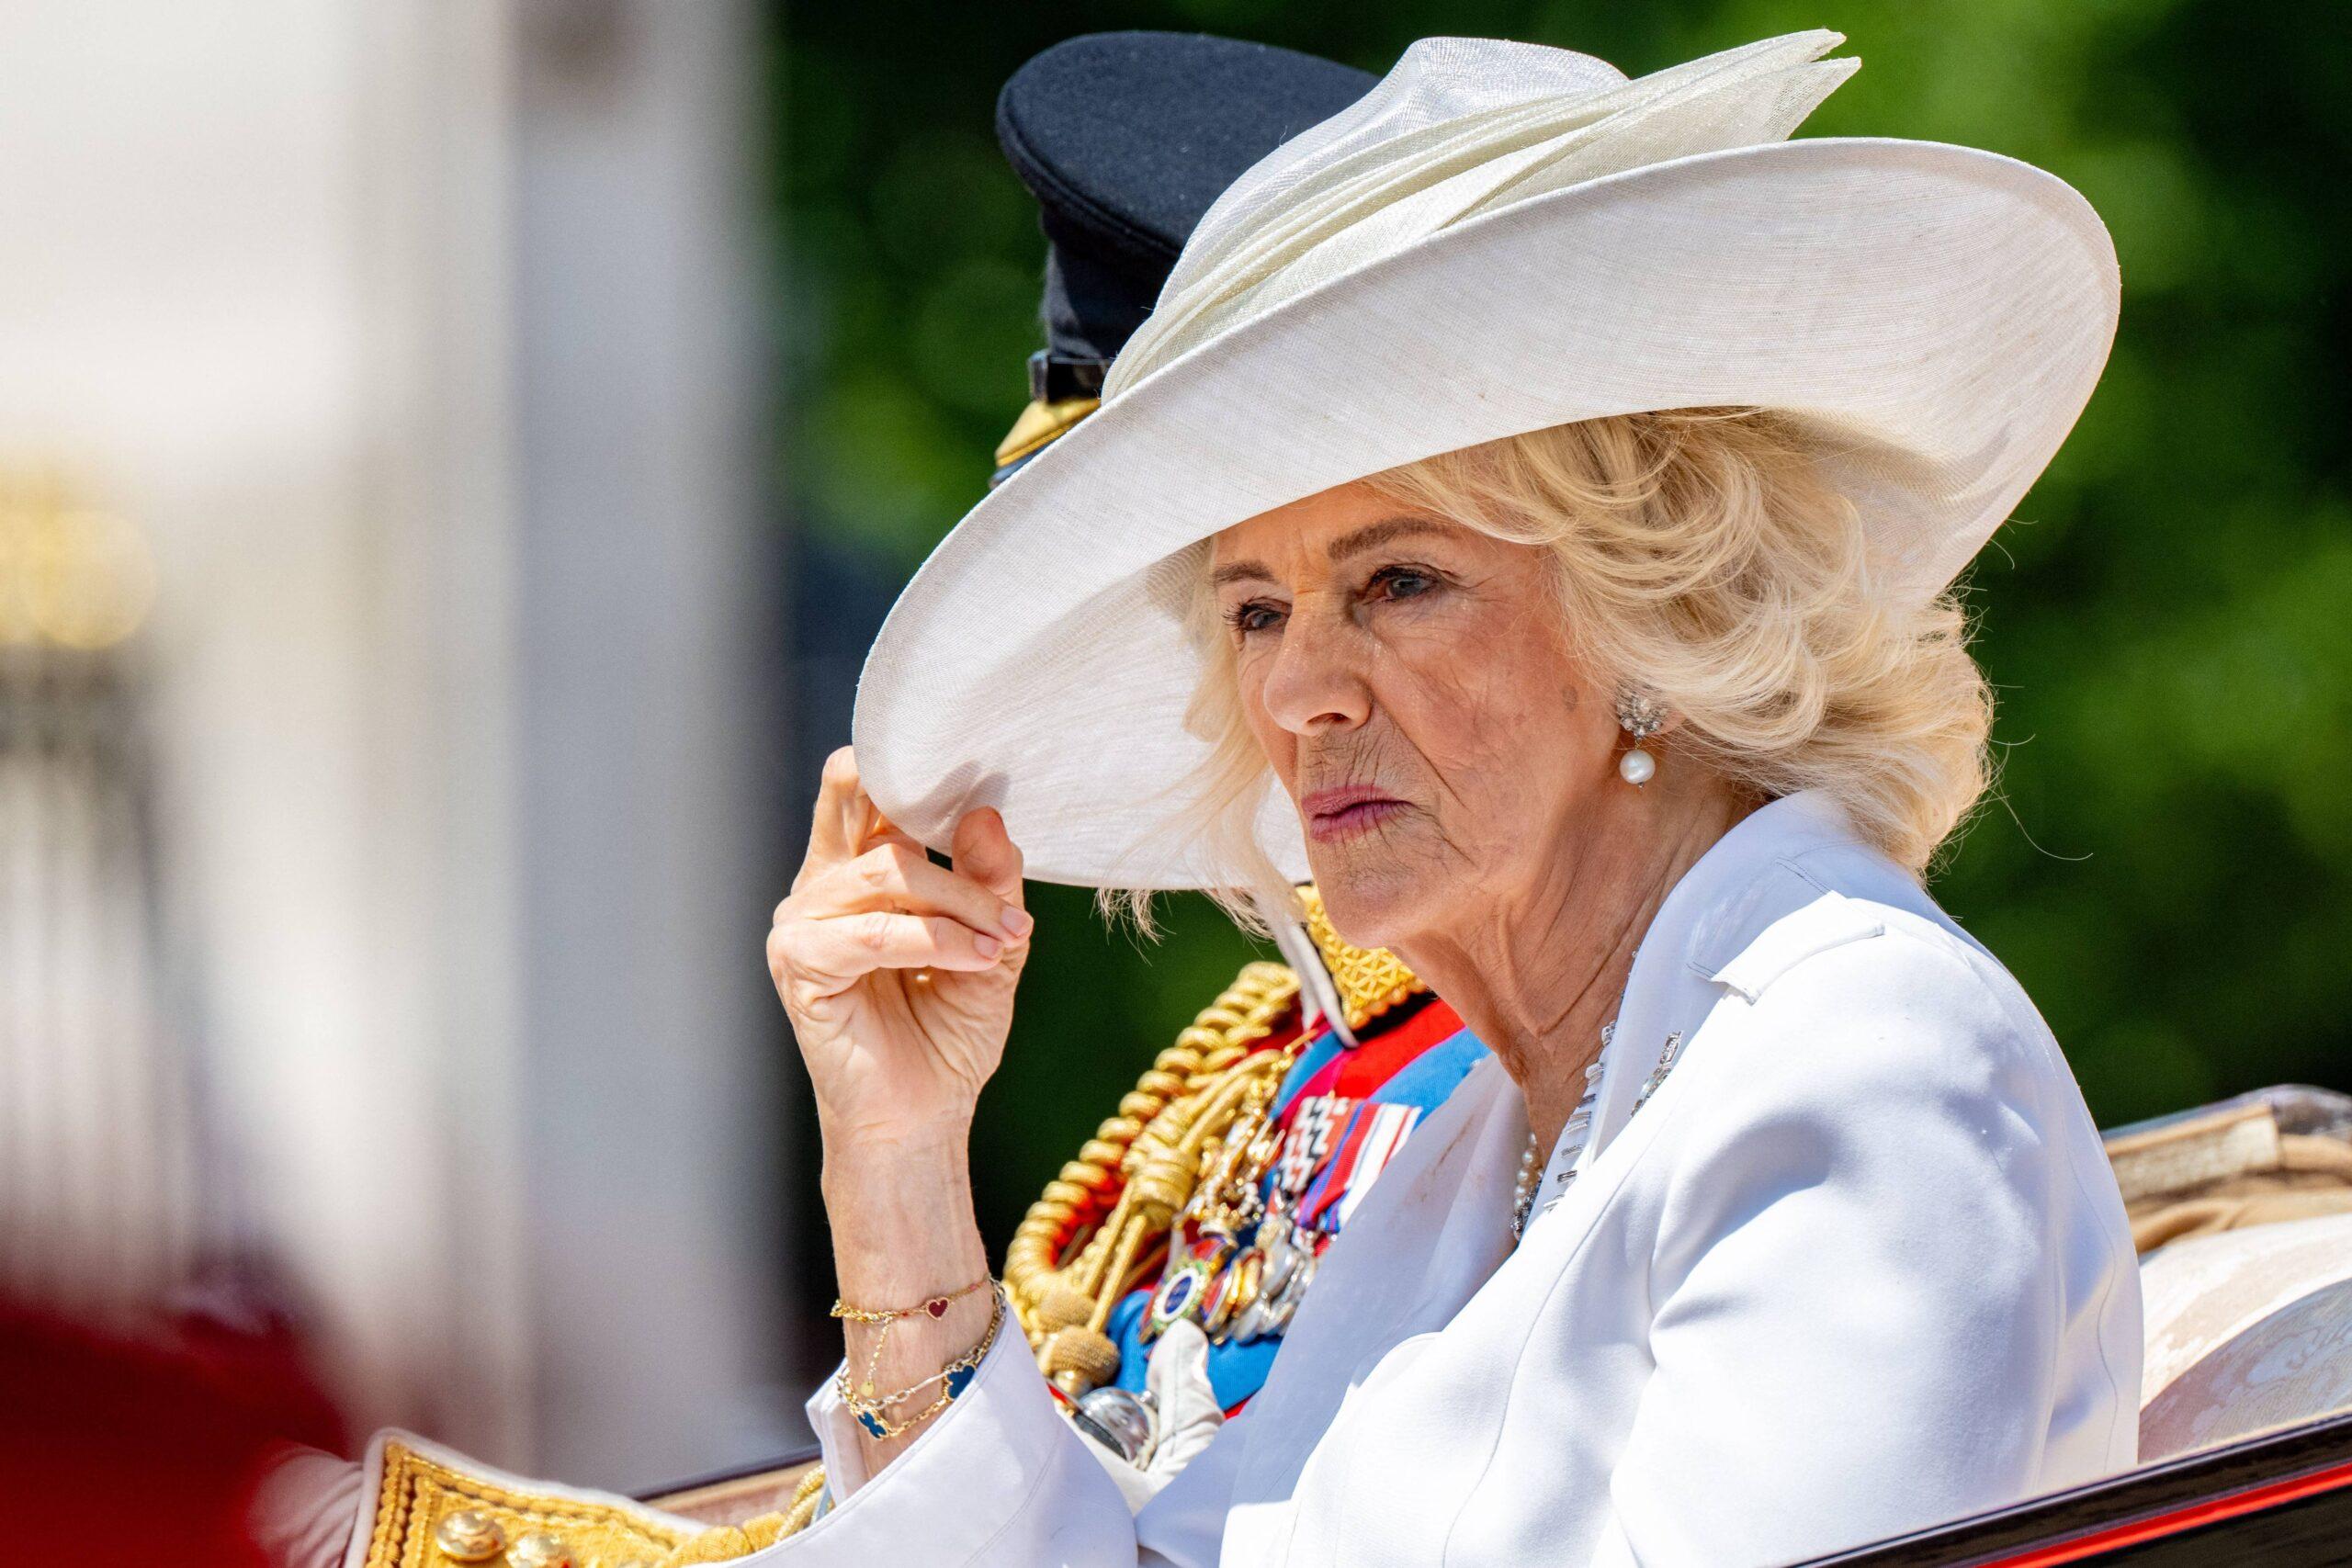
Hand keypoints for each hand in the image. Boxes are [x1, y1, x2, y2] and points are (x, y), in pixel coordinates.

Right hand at [767, 746, 1032, 1145]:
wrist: (924, 1116)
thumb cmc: (949, 1031)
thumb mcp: (993, 941)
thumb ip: (992, 880)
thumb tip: (985, 813)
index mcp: (861, 866)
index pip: (865, 785)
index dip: (907, 765)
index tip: (975, 771)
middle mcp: (824, 884)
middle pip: (867, 804)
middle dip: (947, 836)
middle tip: (1008, 897)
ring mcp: (803, 921)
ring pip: (890, 872)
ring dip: (961, 906)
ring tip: (1004, 942)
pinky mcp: (800, 964)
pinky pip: (876, 932)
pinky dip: (937, 942)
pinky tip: (978, 960)